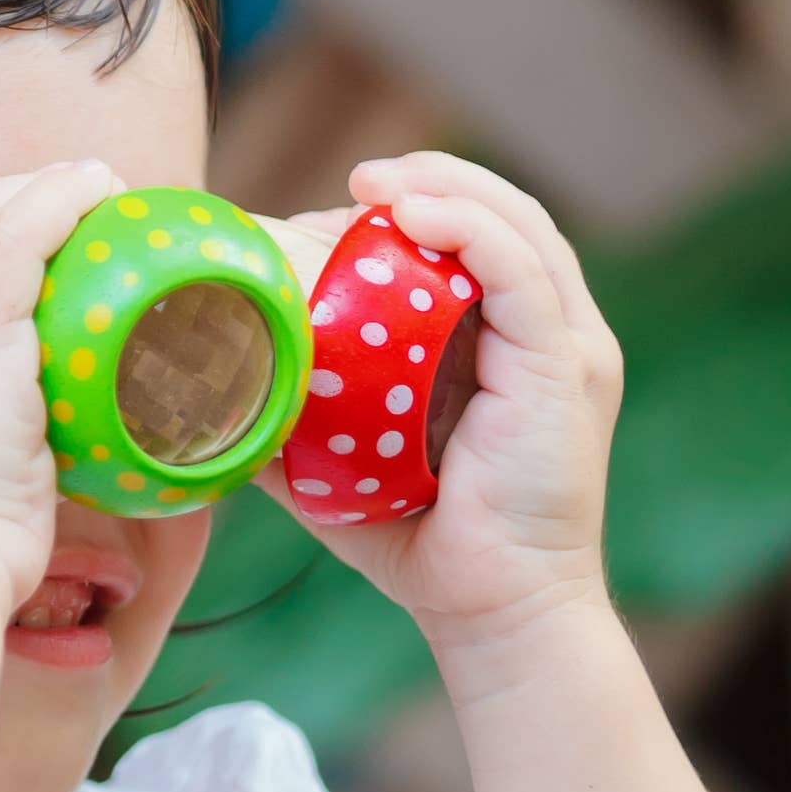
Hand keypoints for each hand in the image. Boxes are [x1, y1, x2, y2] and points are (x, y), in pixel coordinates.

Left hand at [272, 154, 620, 659]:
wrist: (493, 613)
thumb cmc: (427, 544)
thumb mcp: (349, 465)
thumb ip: (298, 421)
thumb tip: (220, 391)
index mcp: (523, 347)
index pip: (487, 242)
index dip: (426, 204)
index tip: (345, 206)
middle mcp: (558, 336)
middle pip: (508, 217)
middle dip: (432, 178)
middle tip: (356, 178)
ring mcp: (570, 349)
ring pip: (520, 227)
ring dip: (445, 186)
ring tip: (373, 182)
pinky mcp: (566, 368)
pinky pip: (520, 273)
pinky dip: (469, 229)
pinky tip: (412, 214)